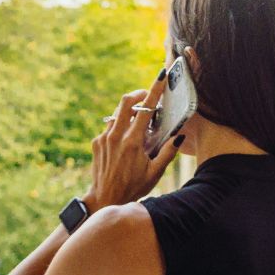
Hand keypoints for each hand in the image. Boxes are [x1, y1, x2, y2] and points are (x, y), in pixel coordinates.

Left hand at [84, 75, 182, 209]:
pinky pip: (109, 126)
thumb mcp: (155, 173)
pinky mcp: (96, 142)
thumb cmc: (133, 187)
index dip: (154, 90)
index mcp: (132, 142)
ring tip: (139, 123)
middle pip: (125, 101)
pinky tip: (126, 140)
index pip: (145, 109)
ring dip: (129, 112)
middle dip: (137, 94)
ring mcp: (103, 138)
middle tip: (147, 97)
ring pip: (116, 113)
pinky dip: (120, 126)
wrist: (104, 198)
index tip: (161, 76)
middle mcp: (115, 136)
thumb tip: (179, 136)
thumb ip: (168, 153)